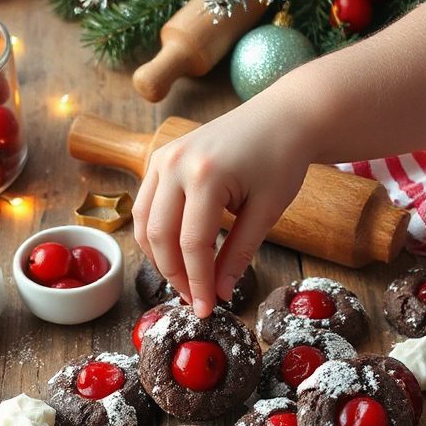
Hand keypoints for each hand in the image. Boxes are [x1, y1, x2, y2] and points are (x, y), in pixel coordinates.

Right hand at [132, 84, 314, 316]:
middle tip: (195, 300)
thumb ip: (239, 254)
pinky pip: (145, 205)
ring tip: (185, 281)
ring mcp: (162, 157)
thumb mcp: (267, 212)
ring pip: (143, 223)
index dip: (198, 282)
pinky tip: (175, 254)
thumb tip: (218, 293)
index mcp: (206, 175)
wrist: (281, 116)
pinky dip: (154, 234)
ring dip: (159, 258)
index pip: (192, 244)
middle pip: (159, 236)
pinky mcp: (160, 158)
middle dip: (175, 275)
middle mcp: (175, 163)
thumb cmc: (281, 160)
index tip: (206, 310)